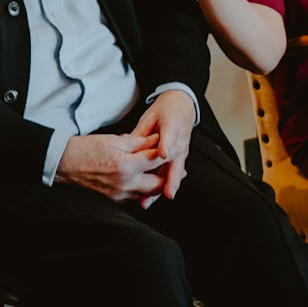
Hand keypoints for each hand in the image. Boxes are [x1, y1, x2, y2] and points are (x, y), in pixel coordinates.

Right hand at [55, 130, 166, 201]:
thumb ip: (138, 142)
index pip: (155, 159)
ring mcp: (119, 194)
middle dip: (168, 175)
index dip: (167, 151)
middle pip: (157, 184)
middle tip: (178, 167)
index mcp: (125, 166)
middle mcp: (125, 184)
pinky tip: (146, 181)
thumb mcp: (114, 139)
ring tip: (165, 173)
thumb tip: (155, 140)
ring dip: (157, 184)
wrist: (64, 163)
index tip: (175, 145)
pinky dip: (143, 189)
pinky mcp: (114, 199)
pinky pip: (135, 197)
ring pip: (147, 194)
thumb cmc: (86, 148)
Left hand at [135, 88, 194, 204]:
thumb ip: (140, 133)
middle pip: (176, 163)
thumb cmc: (165, 111)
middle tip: (166, 192)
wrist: (182, 107)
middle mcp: (179, 142)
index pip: (170, 136)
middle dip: (170, 180)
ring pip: (174, 173)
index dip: (166, 145)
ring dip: (166, 187)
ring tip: (152, 200)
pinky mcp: (179, 158)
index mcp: (172, 126)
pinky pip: (172, 173)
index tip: (163, 153)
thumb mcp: (150, 116)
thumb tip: (125, 143)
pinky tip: (152, 197)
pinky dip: (164, 185)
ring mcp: (181, 152)